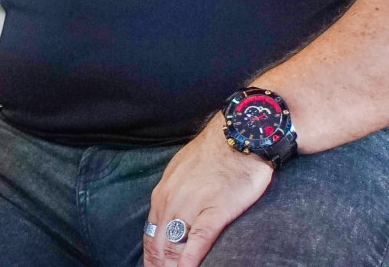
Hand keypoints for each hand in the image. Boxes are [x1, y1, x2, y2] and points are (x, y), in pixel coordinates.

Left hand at [143, 120, 273, 266]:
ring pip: (173, 247)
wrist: (239, 135)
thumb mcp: (182, 172)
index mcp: (162, 194)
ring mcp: (191, 207)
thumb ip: (175, 196)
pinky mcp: (214, 211)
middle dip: (157, 265)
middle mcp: (171, 202)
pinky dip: (189, 261)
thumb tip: (171, 216)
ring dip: (170, 266)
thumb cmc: (214, 153)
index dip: (150, 258)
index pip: (150, 235)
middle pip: (157, 245)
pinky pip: (197, 242)